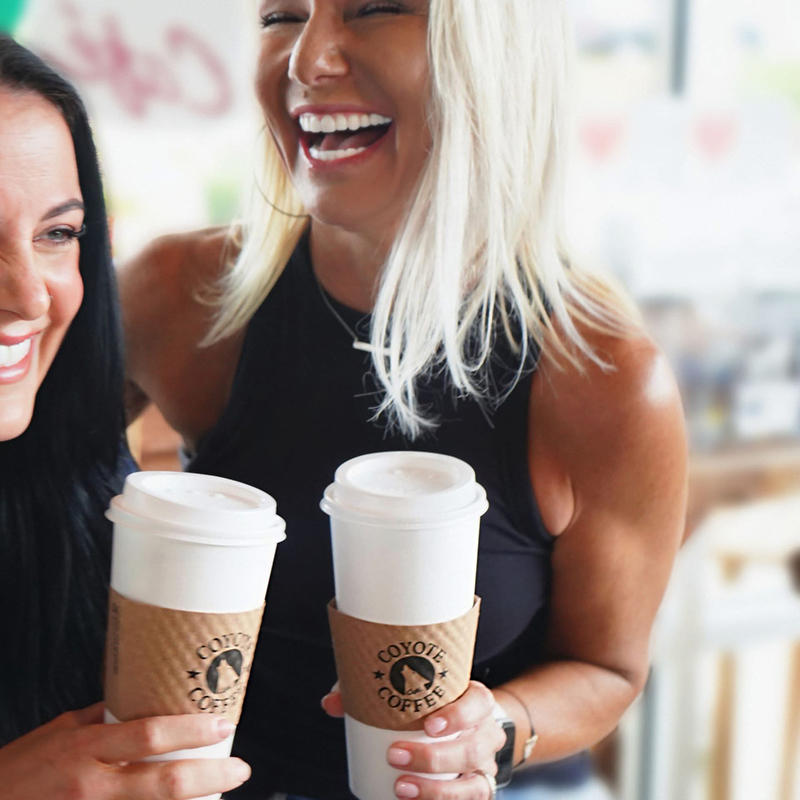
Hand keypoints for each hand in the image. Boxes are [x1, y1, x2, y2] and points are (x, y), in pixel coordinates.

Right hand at [0, 703, 251, 799]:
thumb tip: (145, 700)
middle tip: (240, 769)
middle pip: (164, 783)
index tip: (223, 723)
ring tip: (219, 791)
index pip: (149, 734)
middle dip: (211, 776)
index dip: (192, 730)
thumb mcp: (60, 731)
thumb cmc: (18, 770)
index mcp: (84, 748)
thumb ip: (104, 718)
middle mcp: (91, 785)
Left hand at [323, 680, 504, 799]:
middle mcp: (486, 734)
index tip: (429, 724)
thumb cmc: (433, 706)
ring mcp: (485, 767)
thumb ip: (373, 692)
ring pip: (475, 785)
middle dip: (434, 757)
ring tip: (400, 788)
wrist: (466, 729)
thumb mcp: (413, 692)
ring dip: (437, 791)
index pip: (478, 702)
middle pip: (473, 748)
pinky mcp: (478, 791)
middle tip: (395, 756)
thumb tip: (333, 703)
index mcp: (476, 702)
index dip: (458, 714)